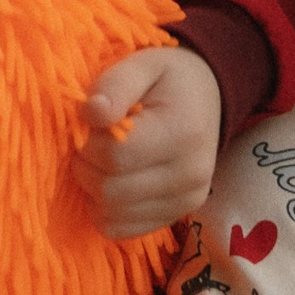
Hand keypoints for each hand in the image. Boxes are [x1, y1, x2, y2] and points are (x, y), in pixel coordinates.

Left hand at [73, 42, 222, 240]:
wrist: (208, 99)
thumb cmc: (170, 79)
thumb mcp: (145, 64)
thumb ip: (116, 84)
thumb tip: (90, 113)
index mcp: (183, 133)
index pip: (115, 156)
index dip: (88, 142)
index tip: (89, 123)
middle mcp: (190, 176)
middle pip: (111, 192)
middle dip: (86, 167)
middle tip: (90, 143)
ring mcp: (186, 203)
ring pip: (112, 216)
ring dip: (93, 189)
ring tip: (102, 160)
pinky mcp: (175, 217)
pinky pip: (120, 230)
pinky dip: (105, 210)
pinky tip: (112, 180)